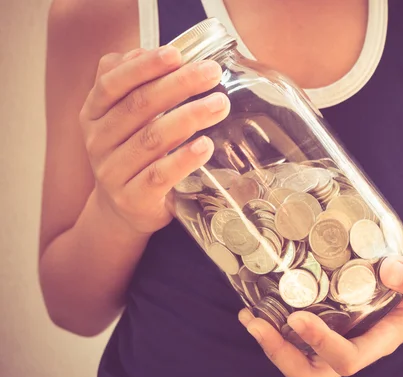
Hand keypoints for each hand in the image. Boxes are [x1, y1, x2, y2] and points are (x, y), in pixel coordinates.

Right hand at [79, 45, 229, 233]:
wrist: (123, 209)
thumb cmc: (133, 153)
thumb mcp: (126, 118)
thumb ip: (138, 84)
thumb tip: (164, 54)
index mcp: (94, 113)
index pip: (112, 82)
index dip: (144, 66)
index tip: (177, 54)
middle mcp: (98, 140)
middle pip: (138, 106)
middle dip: (179, 85)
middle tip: (212, 73)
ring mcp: (113, 172)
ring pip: (152, 138)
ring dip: (189, 117)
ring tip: (220, 105)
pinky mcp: (133, 198)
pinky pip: (159, 175)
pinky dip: (184, 158)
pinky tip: (206, 145)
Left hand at [238, 251, 402, 376]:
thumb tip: (388, 270)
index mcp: (380, 341)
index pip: (347, 359)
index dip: (319, 345)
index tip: (297, 317)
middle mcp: (357, 345)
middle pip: (313, 372)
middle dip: (280, 354)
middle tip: (255, 323)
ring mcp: (342, 336)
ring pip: (301, 360)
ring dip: (271, 343)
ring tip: (249, 315)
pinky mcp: (333, 321)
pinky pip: (300, 337)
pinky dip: (277, 325)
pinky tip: (262, 301)